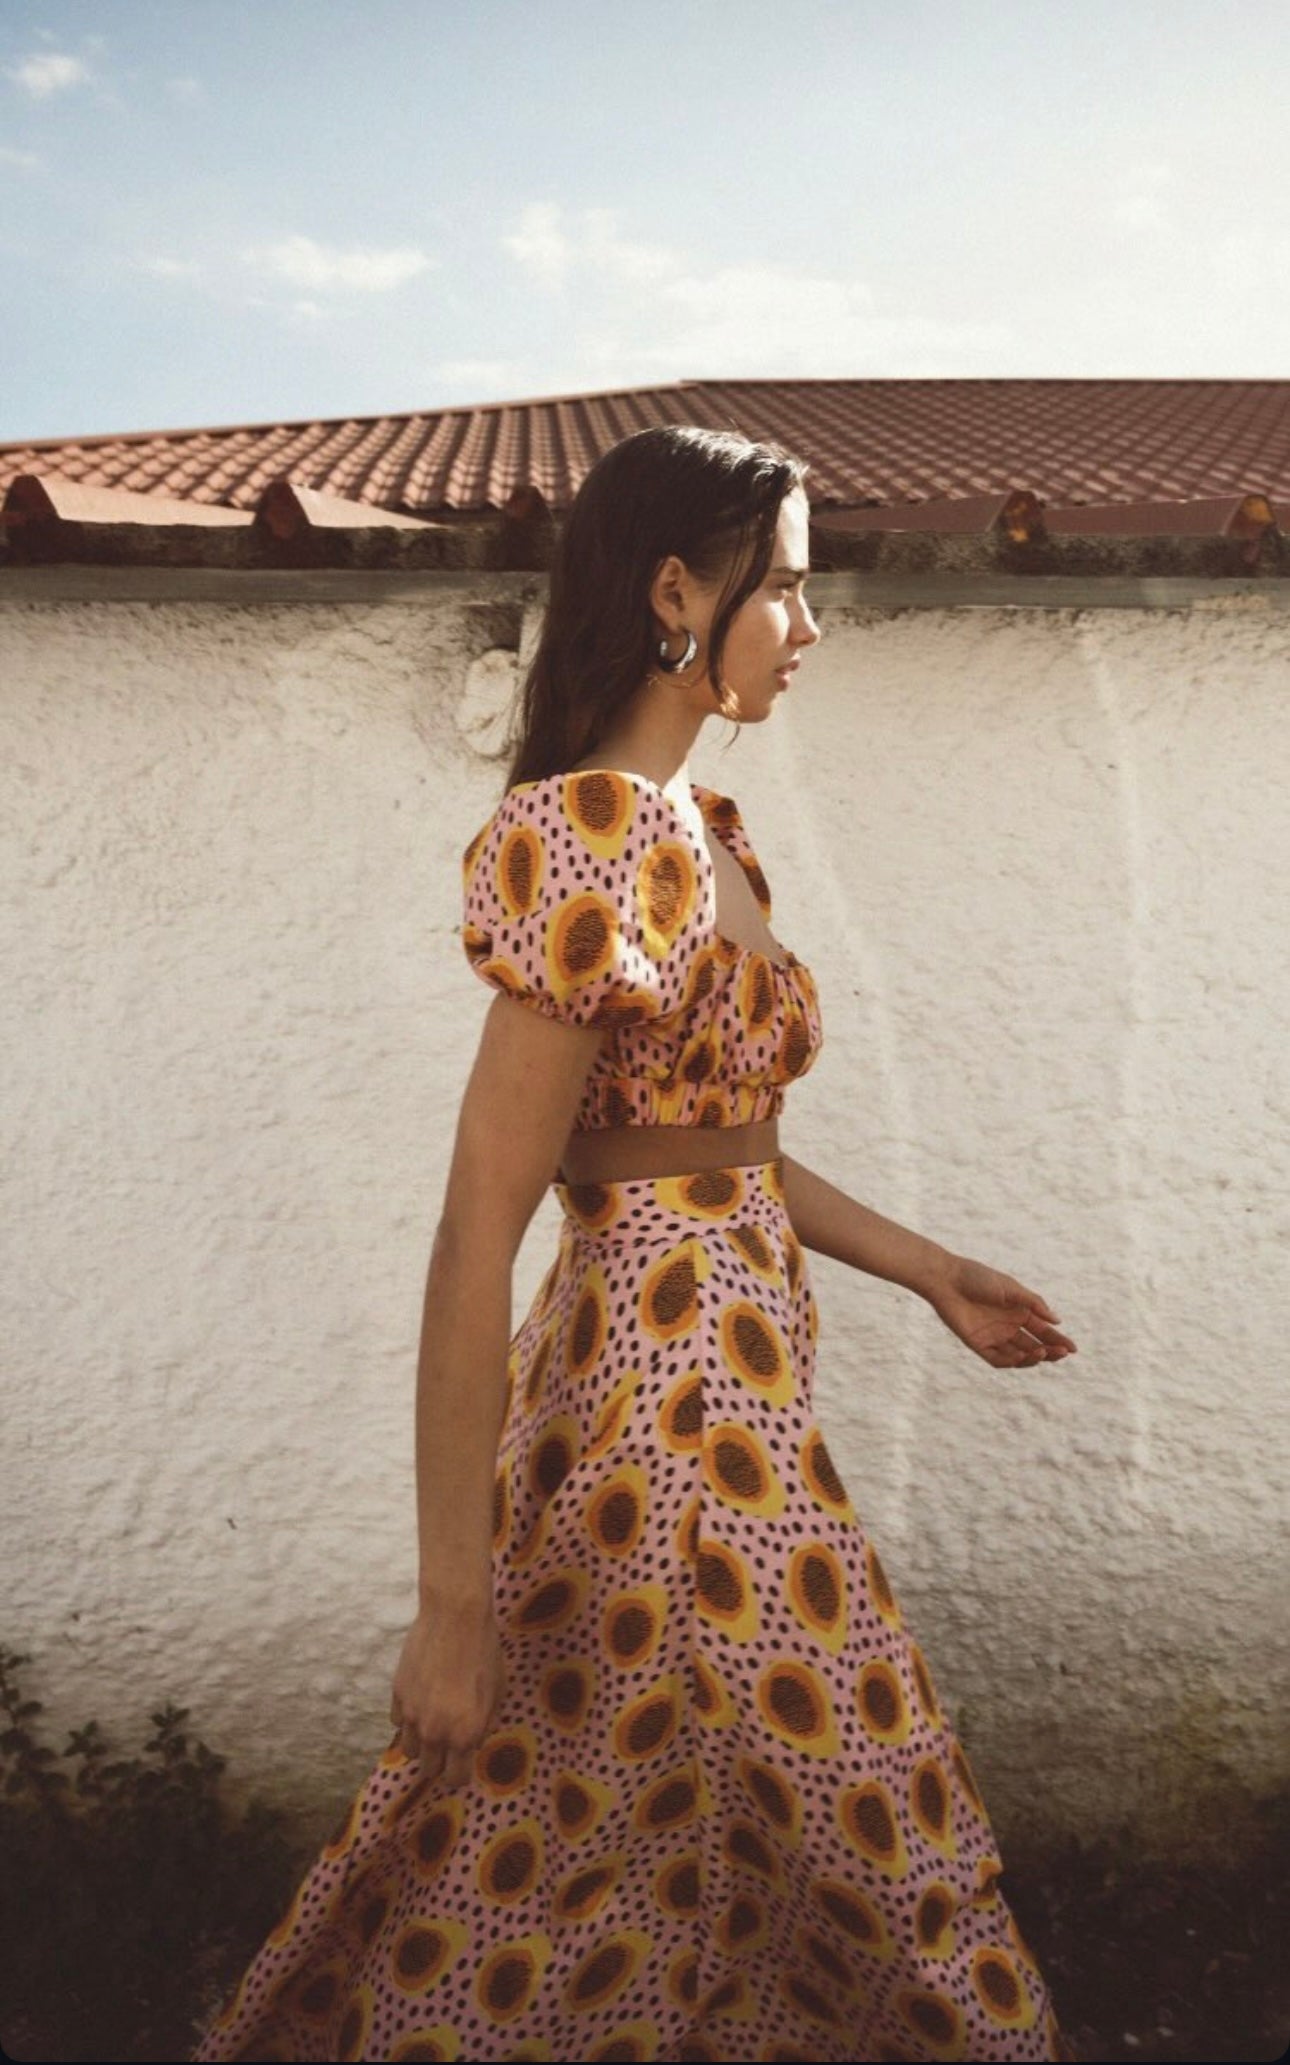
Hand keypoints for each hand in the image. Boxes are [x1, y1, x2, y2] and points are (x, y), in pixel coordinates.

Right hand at [389, 1596, 507, 1789]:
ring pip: (409, 1750)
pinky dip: (408, 1718)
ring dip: (422, 1743)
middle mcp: (435, 1731)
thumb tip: (475, 1741)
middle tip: (449, 1742)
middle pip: (429, 1770)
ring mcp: (411, 1714)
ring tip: (433, 1722)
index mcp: (464, 1735)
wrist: (455, 1617)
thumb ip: (486, 1724)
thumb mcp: (498, 1692)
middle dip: (440, 1761)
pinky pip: (398, 1723)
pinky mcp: (397, 1695)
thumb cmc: (484, 1653)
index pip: (455, 1779)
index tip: (462, 1762)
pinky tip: (421, 1699)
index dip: (460, 1773)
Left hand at [924, 1253, 1077, 1369]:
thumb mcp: (1012, 1288)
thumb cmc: (979, 1278)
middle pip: (1034, 1345)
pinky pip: (997, 1359)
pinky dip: (1011, 1361)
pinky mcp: (978, 1344)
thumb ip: (1034, 1304)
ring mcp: (994, 1336)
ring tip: (1043, 1352)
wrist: (948, 1280)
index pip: (1043, 1330)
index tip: (1073, 1349)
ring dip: (1033, 1357)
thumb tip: (1057, 1321)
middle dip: (1050, 1351)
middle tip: (1061, 1353)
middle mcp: (1008, 1326)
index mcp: (1019, 1312)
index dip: (1058, 1340)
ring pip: (1018, 1355)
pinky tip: (1022, 1357)